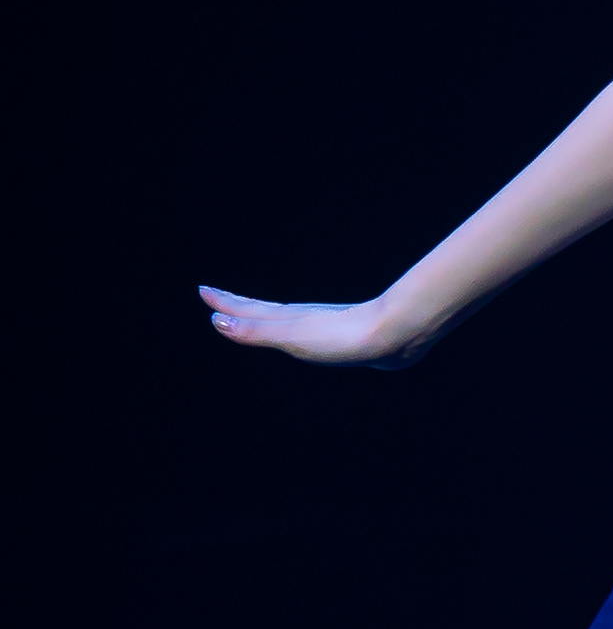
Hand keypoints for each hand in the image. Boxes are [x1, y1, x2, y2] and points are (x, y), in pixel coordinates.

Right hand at [198, 285, 423, 366]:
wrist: (393, 335)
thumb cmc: (342, 337)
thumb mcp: (292, 336)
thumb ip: (257, 331)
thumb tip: (217, 321)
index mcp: (287, 318)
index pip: (248, 310)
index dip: (225, 304)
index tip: (204, 291)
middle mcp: (302, 317)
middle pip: (262, 311)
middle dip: (237, 306)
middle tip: (217, 299)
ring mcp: (321, 325)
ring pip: (284, 319)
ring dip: (263, 317)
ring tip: (255, 316)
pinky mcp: (340, 336)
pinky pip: (304, 331)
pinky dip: (291, 330)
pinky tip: (303, 335)